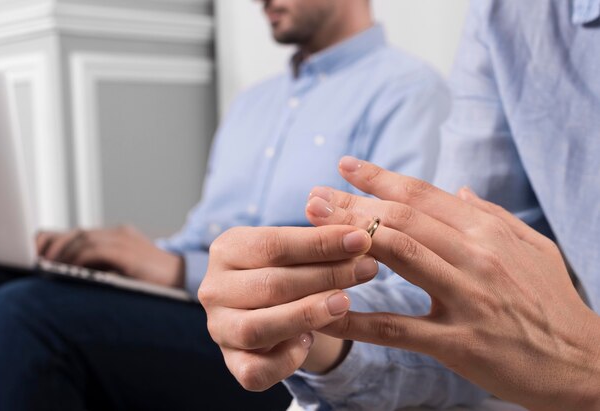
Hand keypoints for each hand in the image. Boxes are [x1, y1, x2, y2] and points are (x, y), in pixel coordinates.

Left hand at [36, 225, 184, 286]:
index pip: (81, 233)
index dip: (58, 241)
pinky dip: (78, 259)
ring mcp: (124, 240)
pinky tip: (69, 270)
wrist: (183, 278)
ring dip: (63, 254)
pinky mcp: (127, 252)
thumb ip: (105, 267)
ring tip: (50, 268)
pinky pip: (95, 250)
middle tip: (39, 262)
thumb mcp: (125, 270)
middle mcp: (119, 234)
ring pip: (83, 239)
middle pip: (78, 233)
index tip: (40, 254)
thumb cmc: (153, 280)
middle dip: (55, 246)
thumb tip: (72, 274)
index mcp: (118, 236)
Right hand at [198, 225, 378, 390]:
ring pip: (259, 328)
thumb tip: (358, 235)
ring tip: (345, 303)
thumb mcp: (296, 250)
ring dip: (307, 315)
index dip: (320, 243)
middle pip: (271, 285)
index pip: (274, 244)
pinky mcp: (232, 362)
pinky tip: (310, 342)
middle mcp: (214, 288)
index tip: (361, 239)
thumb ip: (318, 242)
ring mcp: (219, 327)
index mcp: (227, 249)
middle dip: (325, 276)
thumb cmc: (286, 269)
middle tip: (367, 269)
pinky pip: (255, 371)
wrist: (270, 308)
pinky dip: (285, 361)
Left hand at [305, 156, 599, 410]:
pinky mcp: (460, 343)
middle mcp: (477, 257)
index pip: (423, 196)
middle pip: (401, 219)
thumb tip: (460, 188)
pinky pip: (398, 327)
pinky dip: (358, 316)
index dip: (381, 177)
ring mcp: (468, 298)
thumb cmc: (553, 302)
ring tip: (313, 227)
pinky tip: (326, 307)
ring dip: (349, 238)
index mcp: (488, 232)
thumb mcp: (532, 247)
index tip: (346, 166)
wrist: (585, 362)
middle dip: (352, 204)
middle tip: (314, 196)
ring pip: (398, 256)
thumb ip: (492, 215)